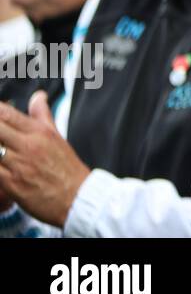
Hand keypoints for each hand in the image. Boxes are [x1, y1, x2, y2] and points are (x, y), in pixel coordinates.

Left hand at [0, 92, 90, 227]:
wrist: (78, 197)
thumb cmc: (67, 168)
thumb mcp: (56, 136)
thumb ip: (42, 115)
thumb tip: (38, 96)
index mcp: (39, 131)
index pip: (5, 113)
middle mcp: (28, 145)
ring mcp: (18, 164)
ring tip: (0, 150)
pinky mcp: (11, 183)